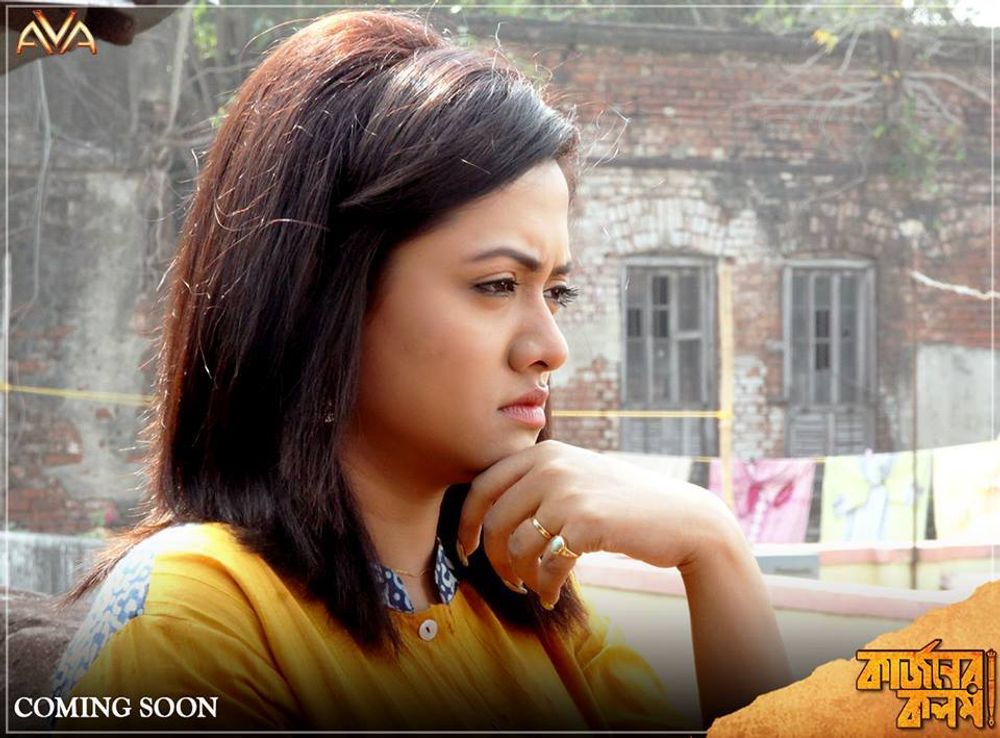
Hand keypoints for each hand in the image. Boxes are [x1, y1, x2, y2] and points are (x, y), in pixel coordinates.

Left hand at [456, 439, 738, 606]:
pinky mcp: (584, 523)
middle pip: (494, 520)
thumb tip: (484, 513)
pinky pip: (545, 564)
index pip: (483, 486)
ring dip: (520, 576)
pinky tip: (551, 594)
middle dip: (493, 557)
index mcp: (544, 452)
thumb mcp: (577, 475)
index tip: (467, 549)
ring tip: (532, 587)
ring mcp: (568, 492)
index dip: (467, 522)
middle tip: (506, 579)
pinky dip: (544, 586)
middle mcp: (551, 465)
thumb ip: (537, 481)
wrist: (680, 518)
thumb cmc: (623, 504)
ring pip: (516, 546)